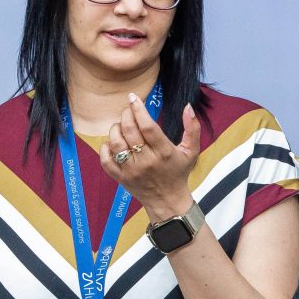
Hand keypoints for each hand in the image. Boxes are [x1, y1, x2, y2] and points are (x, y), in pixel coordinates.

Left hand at [99, 94, 202, 221]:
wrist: (167, 200)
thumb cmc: (179, 172)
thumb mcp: (191, 151)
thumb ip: (192, 128)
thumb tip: (188, 106)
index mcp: (164, 152)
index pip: (147, 126)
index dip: (138, 109)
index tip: (133, 98)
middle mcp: (146, 162)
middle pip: (129, 131)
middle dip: (126, 115)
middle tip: (129, 110)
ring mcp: (131, 171)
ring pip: (116, 142)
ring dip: (116, 128)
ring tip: (122, 126)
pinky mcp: (120, 178)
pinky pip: (105, 159)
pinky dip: (106, 147)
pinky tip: (113, 142)